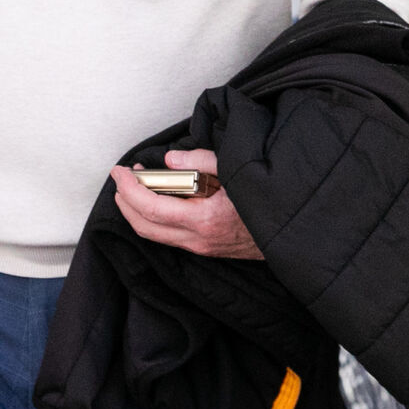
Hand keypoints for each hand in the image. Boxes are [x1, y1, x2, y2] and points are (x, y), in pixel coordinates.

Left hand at [111, 148, 263, 259]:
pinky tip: (155, 198)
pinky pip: (167, 236)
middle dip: (125, 200)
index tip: (119, 170)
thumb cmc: (265, 199)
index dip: (129, 188)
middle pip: (144, 226)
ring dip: (135, 210)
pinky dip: (151, 217)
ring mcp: (200, 247)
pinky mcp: (203, 248)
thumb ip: (200, 161)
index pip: (151, 208)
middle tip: (121, 177)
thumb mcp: (236, 169)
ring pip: (153, 234)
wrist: (289, 230)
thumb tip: (169, 160)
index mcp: (204, 219)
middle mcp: (198, 239)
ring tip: (133, 185)